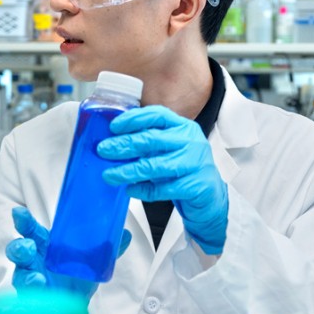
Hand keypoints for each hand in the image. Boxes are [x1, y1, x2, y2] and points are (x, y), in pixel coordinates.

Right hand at [5, 206, 131, 300]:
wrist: (74, 311)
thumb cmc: (75, 281)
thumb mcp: (91, 263)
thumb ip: (107, 249)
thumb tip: (126, 233)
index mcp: (44, 246)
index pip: (30, 230)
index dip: (23, 221)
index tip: (19, 213)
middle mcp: (31, 262)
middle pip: (17, 249)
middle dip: (19, 246)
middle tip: (28, 245)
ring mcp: (28, 281)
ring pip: (19, 274)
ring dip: (26, 273)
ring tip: (36, 274)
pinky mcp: (29, 301)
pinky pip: (26, 297)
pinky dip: (32, 293)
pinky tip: (39, 289)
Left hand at [98, 105, 227, 255]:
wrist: (210, 198)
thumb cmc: (185, 170)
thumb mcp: (170, 149)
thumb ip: (149, 143)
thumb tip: (114, 143)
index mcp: (183, 128)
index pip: (157, 115)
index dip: (133, 119)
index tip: (113, 127)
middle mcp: (190, 142)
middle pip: (151, 139)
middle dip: (123, 145)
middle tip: (103, 150)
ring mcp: (194, 163)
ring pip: (154, 166)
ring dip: (128, 170)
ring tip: (109, 175)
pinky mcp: (195, 186)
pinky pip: (162, 188)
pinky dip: (143, 190)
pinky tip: (130, 189)